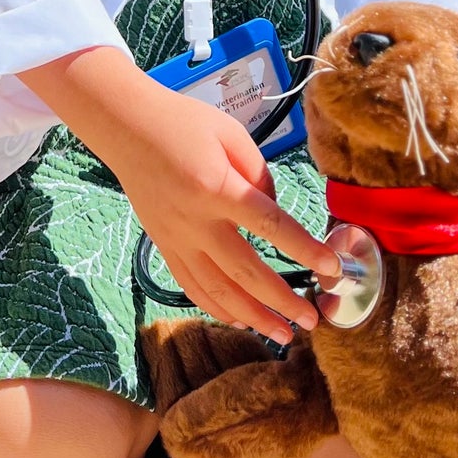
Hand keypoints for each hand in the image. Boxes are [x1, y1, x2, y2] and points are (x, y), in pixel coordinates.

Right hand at [17, 47, 340, 343]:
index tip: (332, 267)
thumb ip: (259, 174)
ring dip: (253, 318)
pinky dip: (217, 309)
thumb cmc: (181, 122)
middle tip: (312, 320)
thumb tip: (274, 210)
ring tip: (283, 335)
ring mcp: (176, 239)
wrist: (125, 127)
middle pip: (245, 272)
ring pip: (217, 291)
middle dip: (282, 301)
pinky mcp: (164, 246)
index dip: (304, 249)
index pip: (270, 225)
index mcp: (216, 187)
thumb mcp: (230, 133)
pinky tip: (241, 320)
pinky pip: (192, 287)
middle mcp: (195, 221)